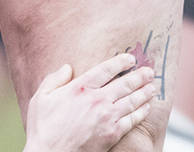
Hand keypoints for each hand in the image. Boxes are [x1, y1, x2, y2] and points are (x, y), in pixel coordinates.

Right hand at [23, 53, 155, 151]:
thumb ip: (54, 79)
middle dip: (139, 76)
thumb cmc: (42, 128)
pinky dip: (141, 112)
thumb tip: (67, 67)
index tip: (130, 59)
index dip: (121, 62)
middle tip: (149, 71)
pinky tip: (146, 107)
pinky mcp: (112, 134)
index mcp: (80, 88)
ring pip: (131, 101)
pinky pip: (131, 120)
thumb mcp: (41, 98)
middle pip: (124, 83)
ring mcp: (106, 118)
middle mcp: (96, 100)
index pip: (106, 69)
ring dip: (144, 93)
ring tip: (153, 87)